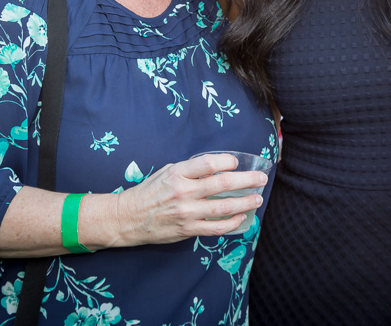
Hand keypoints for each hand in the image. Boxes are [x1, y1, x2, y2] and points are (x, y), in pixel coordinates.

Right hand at [114, 153, 267, 244]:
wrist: (129, 218)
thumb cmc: (150, 191)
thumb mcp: (167, 171)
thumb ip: (190, 170)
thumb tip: (217, 166)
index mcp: (178, 174)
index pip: (208, 163)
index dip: (226, 161)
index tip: (236, 162)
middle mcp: (184, 192)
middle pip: (222, 184)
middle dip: (246, 180)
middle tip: (261, 178)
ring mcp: (186, 212)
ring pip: (223, 207)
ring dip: (244, 202)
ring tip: (257, 198)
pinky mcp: (188, 229)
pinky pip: (215, 228)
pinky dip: (231, 223)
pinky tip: (242, 218)